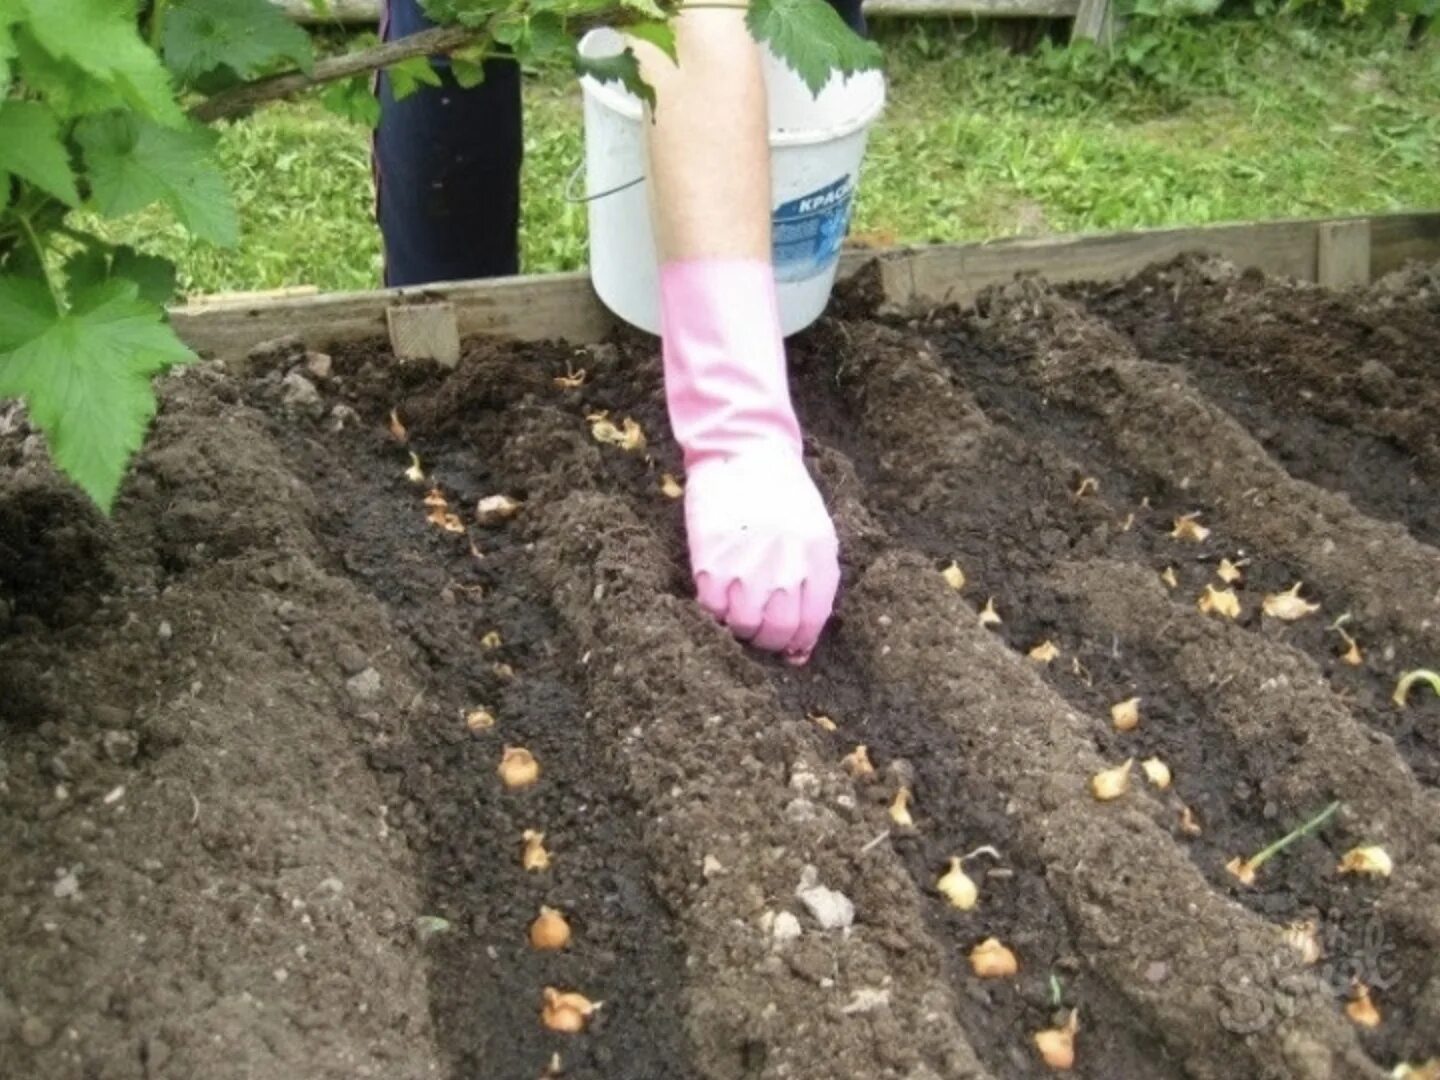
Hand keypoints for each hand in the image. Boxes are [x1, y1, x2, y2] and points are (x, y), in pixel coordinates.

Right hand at [684, 445, 838, 662]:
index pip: (812, 621)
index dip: (800, 642)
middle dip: (771, 641)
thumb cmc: (783, 494)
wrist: (744, 453)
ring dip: (742, 629)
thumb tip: (801, 639)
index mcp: (817, 556)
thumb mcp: (816, 530)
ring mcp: (747, 567)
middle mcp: (785, 566)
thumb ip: (815, 579)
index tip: (791, 647)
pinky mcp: (711, 564)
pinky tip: (720, 595)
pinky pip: (713, 609)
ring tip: (739, 612)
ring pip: (744, 626)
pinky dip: (716, 611)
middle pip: (778, 631)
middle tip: (762, 633)